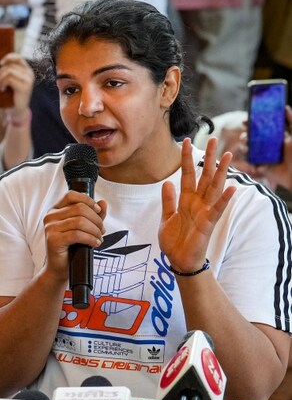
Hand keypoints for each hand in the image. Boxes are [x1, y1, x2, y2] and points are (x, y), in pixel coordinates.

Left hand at [0, 53, 34, 113]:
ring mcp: (28, 80)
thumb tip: (0, 63)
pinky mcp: (24, 87)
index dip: (8, 57)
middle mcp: (30, 73)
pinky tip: (1, 90)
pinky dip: (2, 84)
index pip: (19, 57)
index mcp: (27, 70)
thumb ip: (9, 71)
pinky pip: (9, 79)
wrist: (18, 109)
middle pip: (10, 65)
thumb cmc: (13, 94)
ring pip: (8, 71)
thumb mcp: (12, 80)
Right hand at [42, 191, 107, 279]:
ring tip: (99, 238)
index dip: (88, 201)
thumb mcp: (83, 228)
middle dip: (96, 219)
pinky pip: (77, 234)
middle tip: (101, 230)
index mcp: (55, 210)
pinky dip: (90, 238)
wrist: (59, 268)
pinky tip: (95, 243)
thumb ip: (93, 215)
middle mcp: (50, 216)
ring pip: (80, 221)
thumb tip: (103, 203)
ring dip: (95, 230)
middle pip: (80, 208)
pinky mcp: (53, 239)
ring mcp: (50, 228)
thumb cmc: (71, 248)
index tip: (98, 211)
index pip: (71, 195)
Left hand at [160, 138, 235, 273]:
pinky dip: (224, 199)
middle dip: (208, 157)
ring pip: (214, 188)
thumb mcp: (166, 218)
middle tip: (214, 138)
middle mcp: (197, 202)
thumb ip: (168, 200)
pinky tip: (232, 187)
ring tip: (228, 155)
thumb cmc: (174, 241)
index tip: (185, 140)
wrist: (178, 261)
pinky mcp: (208, 223)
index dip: (186, 158)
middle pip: (204, 175)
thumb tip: (167, 183)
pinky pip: (217, 209)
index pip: (187, 174)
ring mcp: (204, 211)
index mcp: (186, 200)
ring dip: (221, 171)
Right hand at [251, 105, 291, 190]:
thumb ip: (291, 121)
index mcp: (276, 137)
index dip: (252, 123)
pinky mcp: (261, 166)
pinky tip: (252, 157)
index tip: (245, 120)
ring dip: (245, 145)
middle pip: (252, 137)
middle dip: (246, 134)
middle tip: (245, 133)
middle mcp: (268, 146)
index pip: (261, 128)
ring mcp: (264, 156)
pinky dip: (249, 159)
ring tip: (246, 145)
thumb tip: (285, 107)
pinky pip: (250, 162)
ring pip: (249, 148)